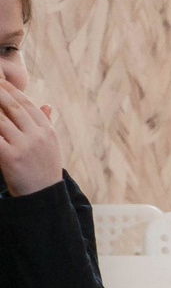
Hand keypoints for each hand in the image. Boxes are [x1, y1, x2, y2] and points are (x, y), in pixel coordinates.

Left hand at [0, 80, 62, 196]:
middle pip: (13, 107)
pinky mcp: (11, 157)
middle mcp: (37, 135)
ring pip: (1, 119)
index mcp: (47, 131)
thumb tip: (45, 105)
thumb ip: (45, 124)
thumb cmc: (43, 170)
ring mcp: (25, 146)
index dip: (11, 90)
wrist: (43, 197)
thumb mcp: (49, 147)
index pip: (27, 104)